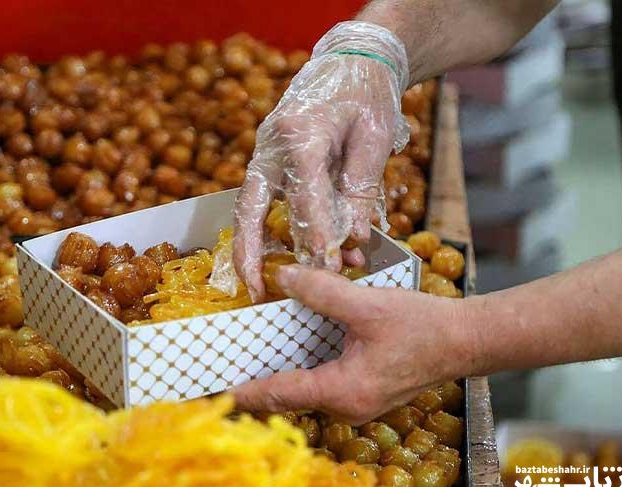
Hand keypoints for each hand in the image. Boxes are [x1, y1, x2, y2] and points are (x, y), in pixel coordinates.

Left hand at [232, 264, 476, 424]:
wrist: (465, 341)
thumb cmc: (422, 326)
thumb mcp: (367, 305)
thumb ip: (321, 291)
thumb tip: (281, 276)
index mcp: (343, 391)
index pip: (279, 394)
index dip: (243, 392)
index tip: (211, 390)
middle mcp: (346, 406)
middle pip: (287, 399)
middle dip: (254, 386)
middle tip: (219, 371)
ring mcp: (356, 403)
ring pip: (304, 394)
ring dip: (277, 379)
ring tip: (243, 360)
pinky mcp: (363, 393)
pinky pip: (321, 387)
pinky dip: (300, 372)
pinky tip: (286, 351)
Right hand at [233, 21, 410, 302]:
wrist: (351, 60)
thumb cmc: (366, 95)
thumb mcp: (374, 139)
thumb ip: (360, 190)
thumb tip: (352, 240)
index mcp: (301, 133)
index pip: (305, 197)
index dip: (316, 237)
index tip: (327, 270)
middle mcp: (272, 145)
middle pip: (251, 208)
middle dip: (252, 253)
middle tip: (257, 291)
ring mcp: (264, 152)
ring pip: (247, 208)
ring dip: (253, 247)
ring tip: (260, 284)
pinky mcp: (266, 160)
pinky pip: (258, 202)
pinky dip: (262, 231)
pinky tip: (275, 256)